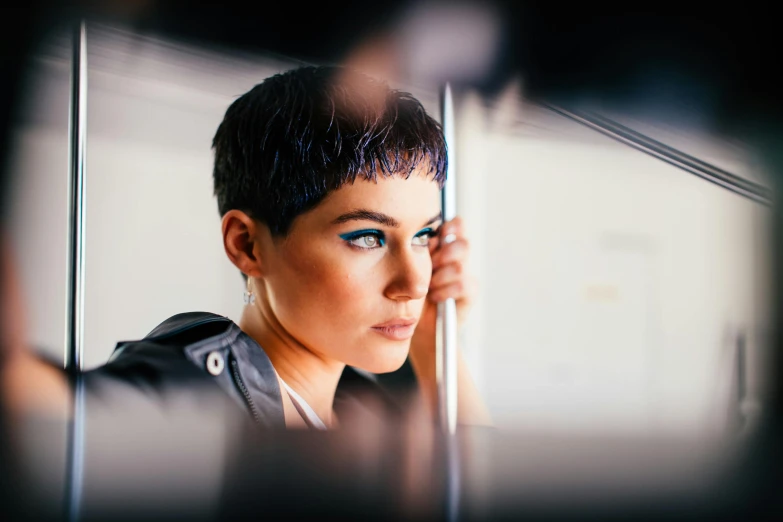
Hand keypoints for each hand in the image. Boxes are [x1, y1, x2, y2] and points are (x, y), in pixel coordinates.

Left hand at [412, 216, 476, 346]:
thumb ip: (418, 249)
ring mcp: (466, 276)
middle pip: (462, 244)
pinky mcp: (470, 294)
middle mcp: (458, 259)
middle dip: (444, 254)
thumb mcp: (411, 268)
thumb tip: (421, 234)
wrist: (419, 326)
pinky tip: (435, 297)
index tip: (441, 232)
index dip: (452, 226)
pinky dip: (446, 291)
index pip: (456, 226)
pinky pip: (462, 286)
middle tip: (430, 266)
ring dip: (441, 276)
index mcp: (443, 247)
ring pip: (459, 267)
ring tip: (429, 287)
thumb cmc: (411, 295)